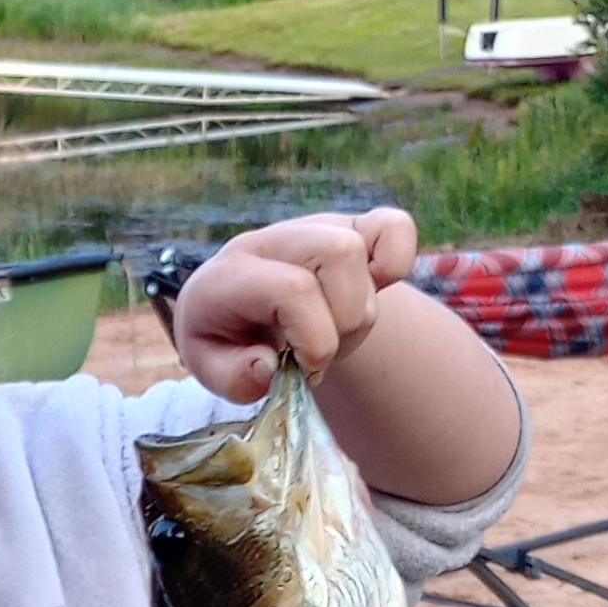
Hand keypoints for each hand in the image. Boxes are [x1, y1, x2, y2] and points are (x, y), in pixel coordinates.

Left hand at [174, 208, 418, 408]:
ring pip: (360, 250)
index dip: (315, 341)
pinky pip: (395, 228)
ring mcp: (314, 229)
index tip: (307, 371)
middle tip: (320, 356)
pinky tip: (369, 295)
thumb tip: (268, 365)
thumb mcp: (211, 370)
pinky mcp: (351, 228)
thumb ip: (233, 378)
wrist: (238, 310)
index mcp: (230, 274)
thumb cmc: (227, 341)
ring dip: (361, 312)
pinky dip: (396, 265)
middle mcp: (272, 241)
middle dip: (344, 323)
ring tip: (334, 336)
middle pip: (338, 253)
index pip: (293, 289)